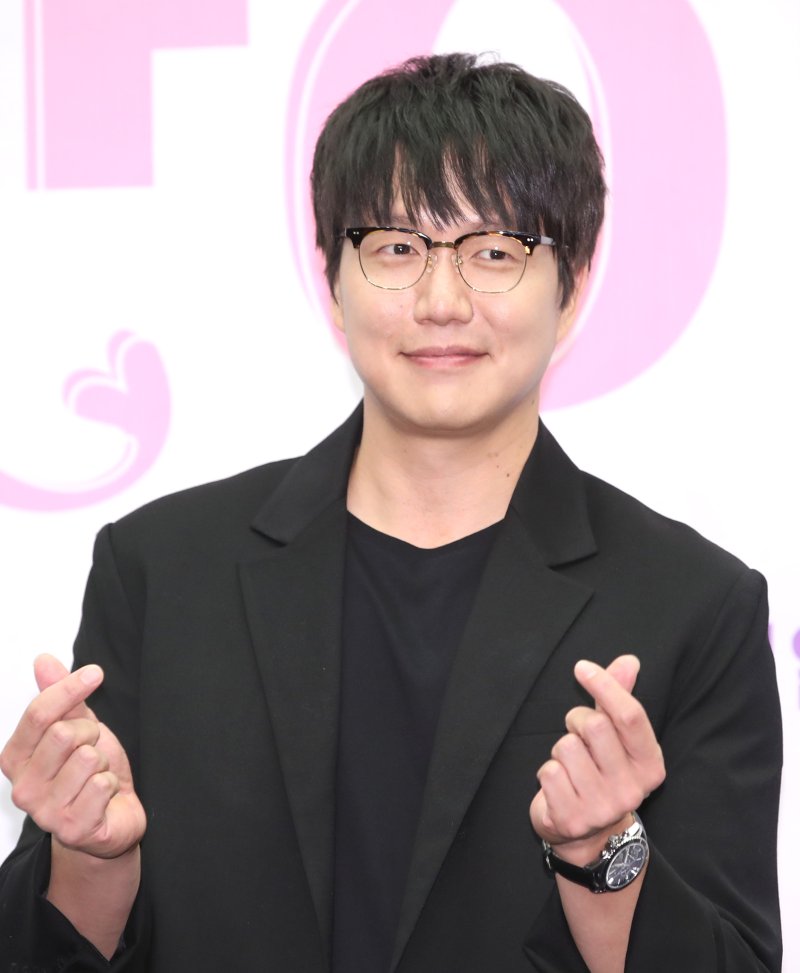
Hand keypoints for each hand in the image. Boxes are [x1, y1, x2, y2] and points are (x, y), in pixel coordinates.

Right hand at [0, 654, 145, 859]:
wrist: (112, 817)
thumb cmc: (89, 771)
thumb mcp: (78, 727)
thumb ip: (61, 697)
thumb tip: (43, 660)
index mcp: (15, 759)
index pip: (38, 714)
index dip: (69, 688)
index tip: (95, 673)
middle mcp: (22, 788)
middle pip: (64, 734)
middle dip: (90, 734)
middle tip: (92, 750)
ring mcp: (44, 813)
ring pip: (87, 758)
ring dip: (102, 762)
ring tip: (96, 777)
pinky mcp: (71, 829)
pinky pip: (101, 785)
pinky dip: (110, 784)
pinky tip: (102, 797)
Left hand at [530, 655, 664, 858]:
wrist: (588, 835)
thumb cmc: (601, 773)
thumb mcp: (617, 739)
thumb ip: (619, 699)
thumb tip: (629, 661)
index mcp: (650, 765)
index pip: (630, 716)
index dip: (605, 686)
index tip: (582, 667)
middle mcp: (632, 789)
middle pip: (595, 726)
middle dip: (577, 720)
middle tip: (577, 733)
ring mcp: (603, 807)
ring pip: (567, 747)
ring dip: (561, 749)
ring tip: (571, 766)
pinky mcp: (573, 819)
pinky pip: (548, 771)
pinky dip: (548, 772)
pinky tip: (560, 786)